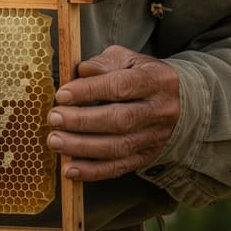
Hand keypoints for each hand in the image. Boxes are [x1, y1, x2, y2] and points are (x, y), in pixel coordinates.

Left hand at [46, 44, 179, 180]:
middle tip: (54, 118)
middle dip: (82, 121)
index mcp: (156, 80)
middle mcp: (160, 110)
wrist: (175, 100)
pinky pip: (119, 167)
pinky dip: (92, 171)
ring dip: (82, 147)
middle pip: (119, 120)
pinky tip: (70, 169)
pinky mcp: (147, 156)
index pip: (121, 86)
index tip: (62, 95)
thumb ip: (102, 63)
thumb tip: (79, 72)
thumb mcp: (126, 58)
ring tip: (55, 141)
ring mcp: (155, 137)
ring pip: (118, 147)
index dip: (89, 91)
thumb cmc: (140, 75)